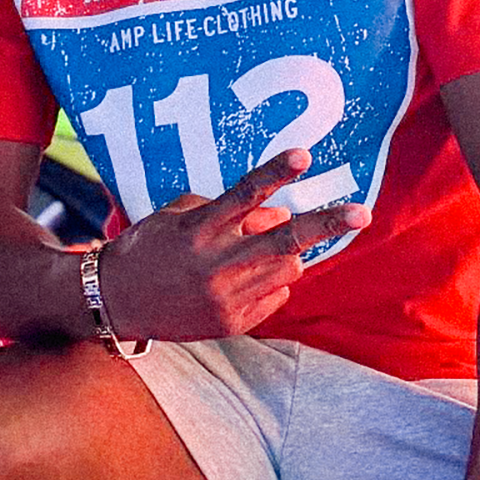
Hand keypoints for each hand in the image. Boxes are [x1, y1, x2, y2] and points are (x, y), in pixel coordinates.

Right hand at [97, 150, 368, 342]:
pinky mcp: (232, 323)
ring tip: (257, 251)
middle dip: (326, 224)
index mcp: (199, 231)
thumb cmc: (151, 248)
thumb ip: (231, 212)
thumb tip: (280, 214)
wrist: (116, 303)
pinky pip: (275, 295)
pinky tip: (238, 281)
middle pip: (284, 240)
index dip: (274, 173)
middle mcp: (216, 264)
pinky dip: (268, 282)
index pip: (244, 195)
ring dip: (287, 253)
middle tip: (362, 212)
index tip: (303, 155)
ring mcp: (227, 297)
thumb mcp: (181, 218)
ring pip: (288, 268)